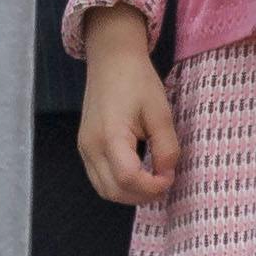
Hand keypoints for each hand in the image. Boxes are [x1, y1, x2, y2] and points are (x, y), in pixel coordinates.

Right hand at [74, 6, 179, 204]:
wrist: (111, 59)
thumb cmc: (137, 80)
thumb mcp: (160, 112)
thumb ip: (167, 148)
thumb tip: (167, 174)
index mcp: (110, 135)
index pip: (128, 178)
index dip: (152, 186)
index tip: (170, 175)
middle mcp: (91, 146)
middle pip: (113, 191)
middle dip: (143, 195)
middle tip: (164, 182)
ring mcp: (84, 147)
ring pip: (104, 190)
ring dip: (130, 194)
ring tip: (152, 181)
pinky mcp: (84, 146)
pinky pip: (99, 178)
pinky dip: (119, 185)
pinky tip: (137, 173)